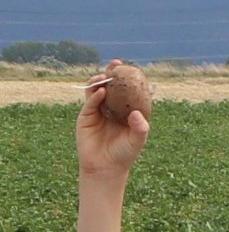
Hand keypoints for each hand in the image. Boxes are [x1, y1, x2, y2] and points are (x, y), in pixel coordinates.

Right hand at [78, 64, 146, 181]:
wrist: (104, 167)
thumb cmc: (124, 154)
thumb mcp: (137, 140)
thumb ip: (140, 128)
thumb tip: (137, 114)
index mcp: (127, 112)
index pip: (129, 92)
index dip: (130, 80)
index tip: (134, 69)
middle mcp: (112, 109)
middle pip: (112, 87)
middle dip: (113, 74)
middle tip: (116, 64)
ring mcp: (98, 111)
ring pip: (97, 91)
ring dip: (100, 81)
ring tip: (104, 77)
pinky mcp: (86, 116)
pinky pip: (90, 102)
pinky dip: (94, 95)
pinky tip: (100, 92)